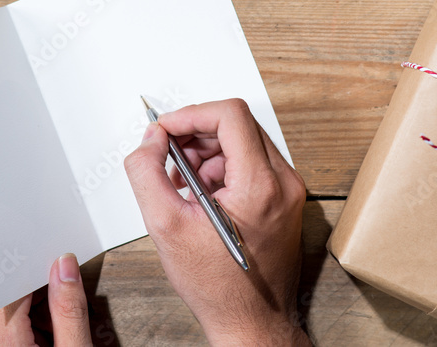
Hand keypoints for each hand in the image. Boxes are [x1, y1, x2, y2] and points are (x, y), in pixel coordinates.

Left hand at [0, 253, 91, 346]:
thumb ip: (69, 311)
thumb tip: (65, 267)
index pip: (12, 275)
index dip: (34, 261)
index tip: (52, 255)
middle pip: (3, 288)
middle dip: (34, 288)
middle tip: (59, 294)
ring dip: (24, 307)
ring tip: (50, 330)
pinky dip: (13, 324)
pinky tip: (36, 338)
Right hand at [124, 99, 308, 345]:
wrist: (252, 322)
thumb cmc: (218, 286)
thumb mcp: (166, 225)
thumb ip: (147, 172)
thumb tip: (150, 139)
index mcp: (260, 185)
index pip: (229, 115)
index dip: (191, 115)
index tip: (167, 129)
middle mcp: (284, 182)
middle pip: (237, 124)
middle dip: (197, 134)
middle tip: (169, 156)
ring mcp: (289, 191)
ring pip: (245, 141)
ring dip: (208, 153)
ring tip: (185, 185)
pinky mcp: (287, 199)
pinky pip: (253, 163)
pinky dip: (224, 168)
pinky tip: (203, 195)